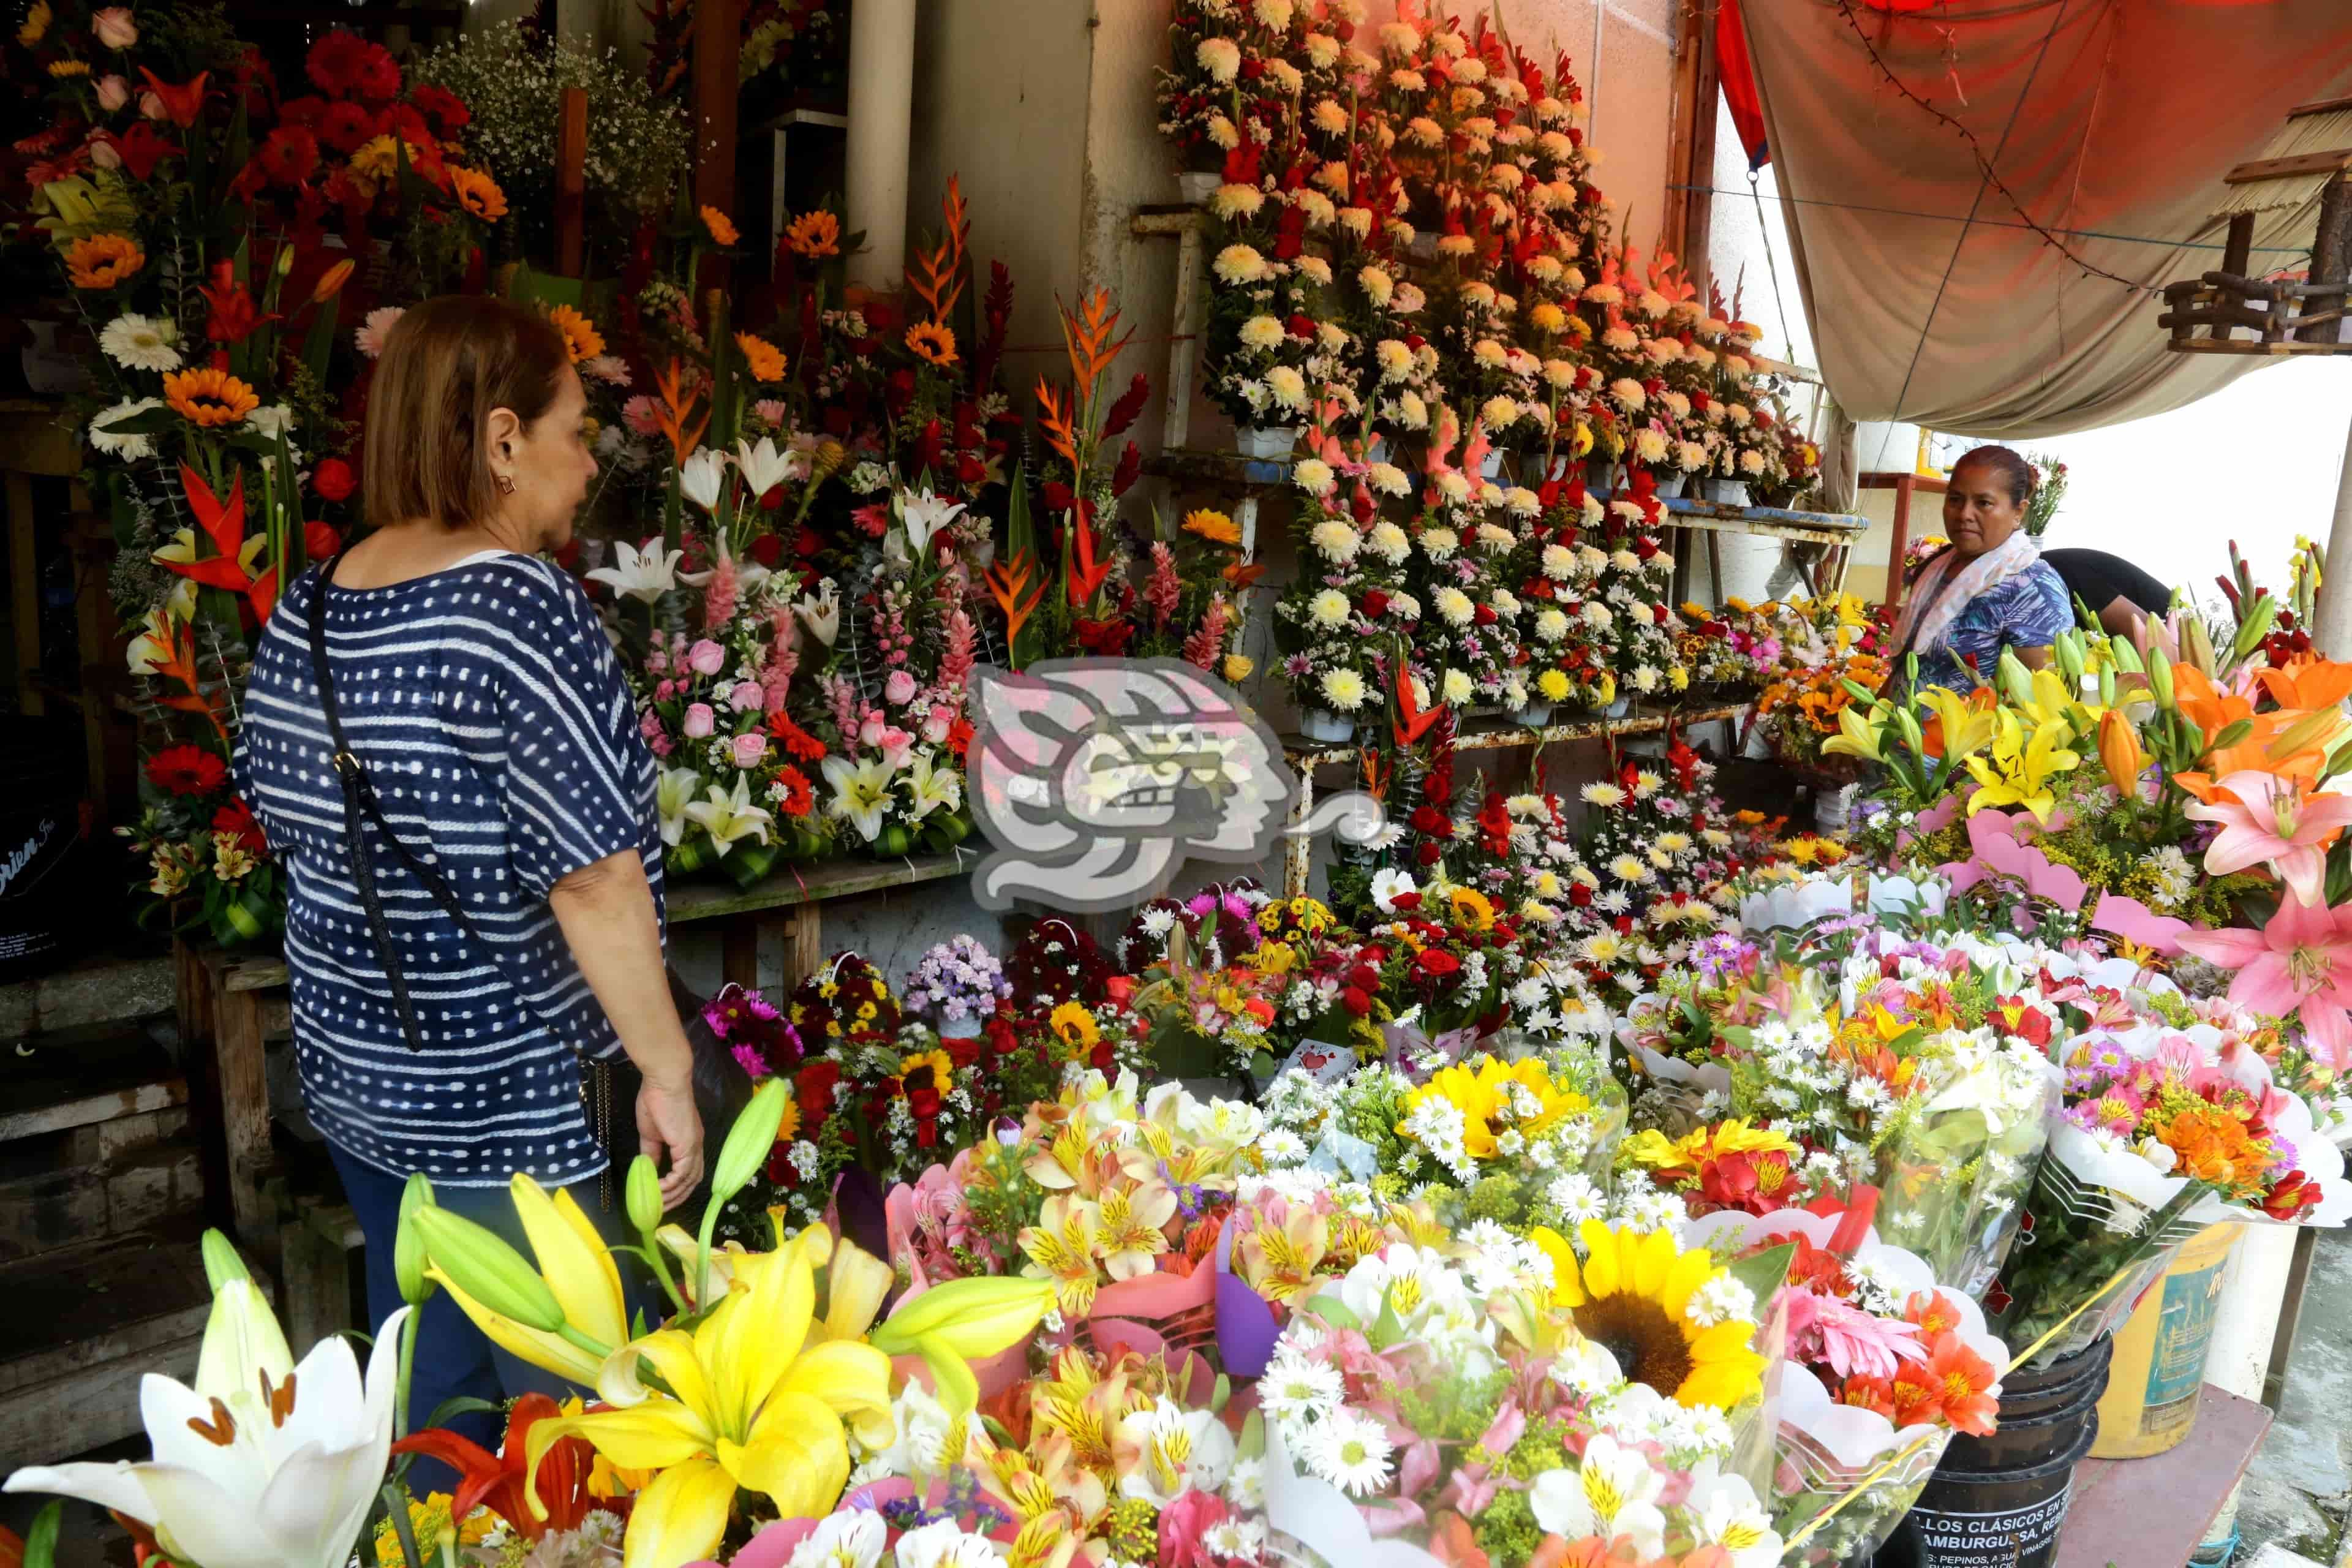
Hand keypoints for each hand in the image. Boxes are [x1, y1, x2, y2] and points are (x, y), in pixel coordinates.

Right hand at [636, 1074, 703, 1210]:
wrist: (663, 1082)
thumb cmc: (657, 1101)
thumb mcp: (651, 1133)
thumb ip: (651, 1152)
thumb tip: (648, 1170)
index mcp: (689, 1142)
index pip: (689, 1172)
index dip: (677, 1187)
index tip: (660, 1198)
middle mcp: (696, 1147)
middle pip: (692, 1181)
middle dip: (677, 1197)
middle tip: (659, 1209)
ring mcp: (694, 1147)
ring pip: (689, 1181)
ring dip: (672, 1195)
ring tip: (655, 1204)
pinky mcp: (687, 1146)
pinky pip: (681, 1174)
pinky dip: (670, 1185)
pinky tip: (657, 1190)